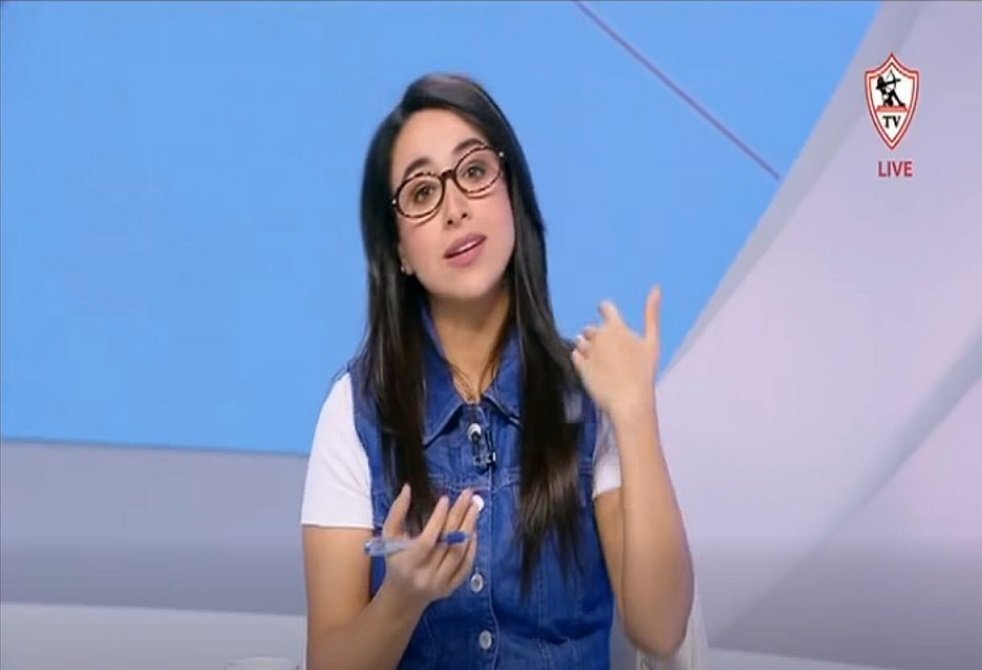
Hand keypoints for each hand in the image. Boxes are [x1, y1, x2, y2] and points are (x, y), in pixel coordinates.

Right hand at [378, 484, 479, 610]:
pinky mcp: (451, 588)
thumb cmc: (395, 560)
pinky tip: (473, 529)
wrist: (403, 596)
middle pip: (448, 543)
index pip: (427, 540)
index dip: (438, 518)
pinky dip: (472, 547)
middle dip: (459, 515)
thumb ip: (397, 512)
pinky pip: (466, 566)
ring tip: (474, 508)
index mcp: (407, 563)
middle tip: (468, 496)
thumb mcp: (389, 536)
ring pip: (460, 553)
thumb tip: (408, 488)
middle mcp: (425, 576)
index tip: (446, 499)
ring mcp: (440, 584)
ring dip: (469, 528)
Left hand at [571, 285, 661, 418]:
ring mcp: (588, 352)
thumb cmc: (644, 372)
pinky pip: (575, 356)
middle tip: (610, 353)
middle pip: (592, 328)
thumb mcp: (652, 342)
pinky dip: (582, 360)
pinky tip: (594, 369)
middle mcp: (599, 336)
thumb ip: (652, 315)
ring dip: (587, 347)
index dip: (605, 310)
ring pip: (581, 341)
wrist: (629, 400)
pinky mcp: (580, 366)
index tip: (605, 313)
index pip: (606, 308)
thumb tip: (656, 288)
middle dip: (597, 336)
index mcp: (617, 328)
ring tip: (601, 363)